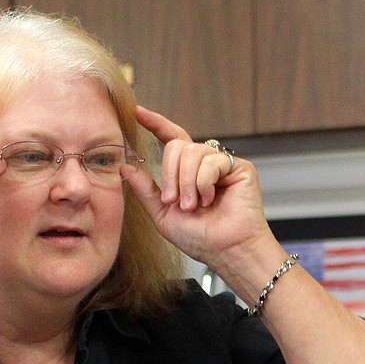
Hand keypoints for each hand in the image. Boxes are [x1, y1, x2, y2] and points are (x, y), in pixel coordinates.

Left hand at [121, 104, 272, 265]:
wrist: (225, 251)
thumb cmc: (199, 238)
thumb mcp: (162, 215)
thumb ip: (146, 190)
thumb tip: (126, 168)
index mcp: (186, 173)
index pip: (171, 139)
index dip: (155, 124)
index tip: (137, 112)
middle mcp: (204, 164)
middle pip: (177, 146)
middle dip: (170, 175)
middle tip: (174, 201)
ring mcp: (221, 164)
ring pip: (192, 153)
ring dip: (186, 183)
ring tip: (193, 206)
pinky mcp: (238, 167)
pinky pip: (210, 162)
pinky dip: (203, 183)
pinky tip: (209, 200)